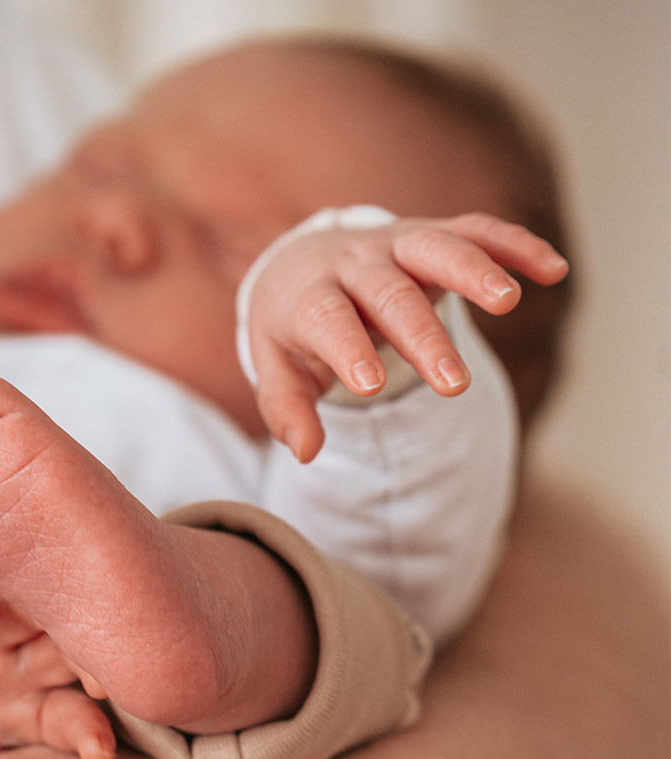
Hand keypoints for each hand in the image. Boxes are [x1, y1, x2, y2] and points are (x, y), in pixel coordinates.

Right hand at [0, 542, 114, 758]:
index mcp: (39, 706)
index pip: (69, 720)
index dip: (86, 734)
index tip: (100, 753)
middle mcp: (26, 665)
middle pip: (66, 662)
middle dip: (87, 669)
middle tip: (102, 683)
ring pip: (21, 620)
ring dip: (34, 620)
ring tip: (47, 624)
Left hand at [244, 212, 568, 458]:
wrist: (301, 263)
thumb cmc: (294, 331)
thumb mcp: (279, 369)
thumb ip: (287, 409)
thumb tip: (306, 452)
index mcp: (310, 296)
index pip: (328, 318)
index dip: (348, 346)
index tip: (371, 382)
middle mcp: (355, 263)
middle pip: (390, 293)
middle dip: (422, 335)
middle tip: (453, 383)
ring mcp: (397, 244)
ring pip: (438, 248)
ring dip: (475, 270)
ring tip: (508, 302)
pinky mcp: (434, 235)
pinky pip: (477, 232)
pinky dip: (515, 246)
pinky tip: (552, 270)